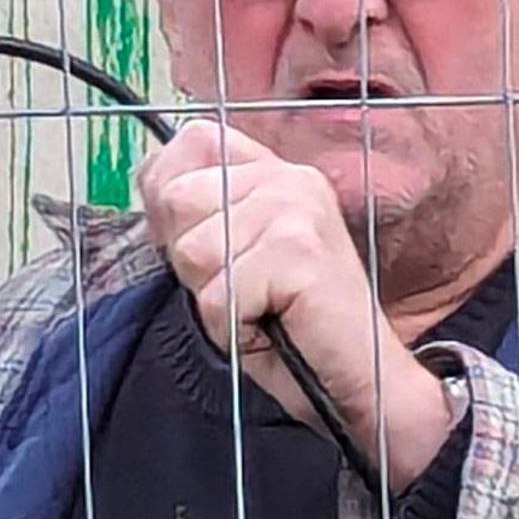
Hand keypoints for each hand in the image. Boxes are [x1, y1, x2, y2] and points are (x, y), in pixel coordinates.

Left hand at [136, 119, 453, 488]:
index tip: (202, 245)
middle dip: (192, 259)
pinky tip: (272, 325)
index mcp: (276, 172)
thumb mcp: (240, 256)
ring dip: (215, 298)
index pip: (193, 141)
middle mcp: (289, 179)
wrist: (363, 377)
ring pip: (194, 251)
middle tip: (243, 288)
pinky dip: (232, 328)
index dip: (172, 194)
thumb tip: (155, 189)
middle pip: (180, 197)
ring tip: (261, 308)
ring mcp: (297, 209)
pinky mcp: (299, 251)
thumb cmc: (297, 327)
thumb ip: (204, 214)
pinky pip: (218, 296)